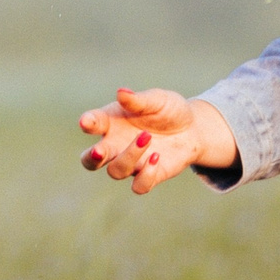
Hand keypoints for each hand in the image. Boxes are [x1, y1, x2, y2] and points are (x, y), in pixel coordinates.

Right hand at [77, 88, 237, 195]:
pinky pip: (139, 186)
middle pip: (90, 160)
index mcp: (111, 121)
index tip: (86, 122)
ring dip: (128, 157)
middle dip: (92, 158)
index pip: (92, 123)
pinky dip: (145, 175)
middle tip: (99, 151)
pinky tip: (156, 157)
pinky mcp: (149, 176)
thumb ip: (138, 100)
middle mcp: (115, 145)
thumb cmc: (168, 110)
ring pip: (115, 171)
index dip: (87, 123)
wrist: (193, 129)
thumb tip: (121, 93)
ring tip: (147, 138)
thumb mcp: (156, 100)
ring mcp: (131, 163)